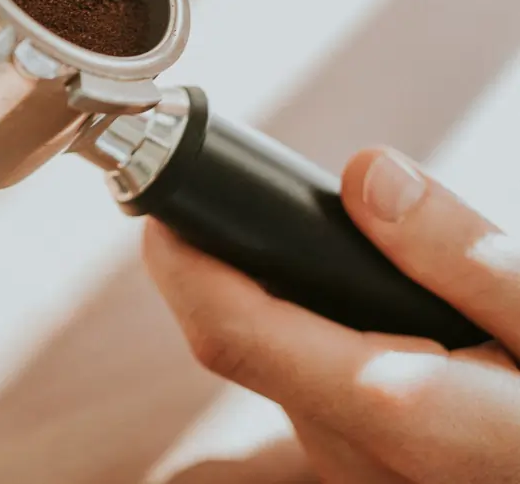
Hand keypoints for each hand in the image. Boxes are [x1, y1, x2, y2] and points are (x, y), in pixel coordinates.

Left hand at [145, 148, 519, 482]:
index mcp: (405, 416)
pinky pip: (316, 396)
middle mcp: (362, 457)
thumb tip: (369, 174)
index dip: (183, 264)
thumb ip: (465, 255)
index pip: (235, 335)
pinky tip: (354, 306)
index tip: (164, 202)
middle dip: (220, 269)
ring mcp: (361, 474)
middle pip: (243, 348)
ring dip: (272, 304)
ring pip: (279, 372)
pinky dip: (313, 340)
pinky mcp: (371, 473)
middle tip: (219, 199)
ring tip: (296, 240)